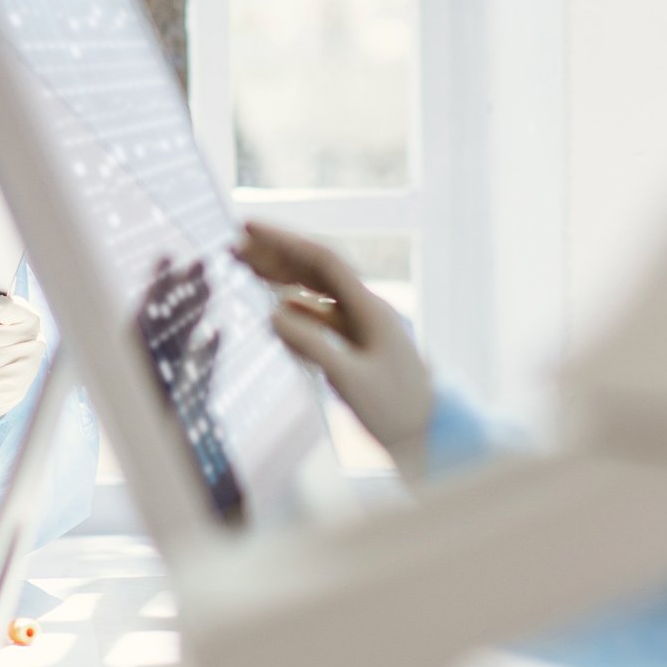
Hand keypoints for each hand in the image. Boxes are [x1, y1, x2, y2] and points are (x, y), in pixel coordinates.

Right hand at [235, 222, 433, 475]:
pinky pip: (324, 317)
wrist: (430, 438)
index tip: (248, 228)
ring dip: (284, 276)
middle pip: (317, 269)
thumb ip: (312, 346)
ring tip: (248, 267)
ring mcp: (363, 327)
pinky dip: (298, 307)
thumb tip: (273, 315)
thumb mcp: (351, 381)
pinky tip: (278, 306)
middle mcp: (366, 310)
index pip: (322, 260)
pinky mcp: (359, 347)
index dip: (283, 240)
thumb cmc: (397, 412)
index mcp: (370, 308)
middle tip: (236, 245)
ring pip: (318, 291)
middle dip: (277, 253)